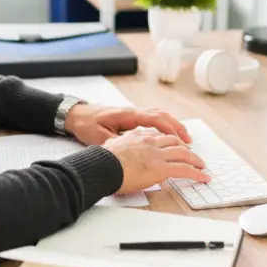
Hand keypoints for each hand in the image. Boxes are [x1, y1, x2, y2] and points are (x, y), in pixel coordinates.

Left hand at [64, 104, 191, 146]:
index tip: (182, 141)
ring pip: (159, 115)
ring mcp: (132, 113)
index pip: (155, 119)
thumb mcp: (99, 137)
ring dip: (173, 125)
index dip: (171, 129)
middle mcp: (133, 112)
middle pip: (162, 115)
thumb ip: (117, 144)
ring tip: (185, 139)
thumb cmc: (87, 125)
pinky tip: (169, 135)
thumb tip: (133, 154)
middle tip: (189, 142)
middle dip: (178, 127)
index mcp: (128, 115)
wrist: (76, 115)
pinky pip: (152, 119)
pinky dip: (164, 125)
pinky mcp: (130, 118)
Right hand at [103, 128, 209, 193]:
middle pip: (174, 141)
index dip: (169, 140)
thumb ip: (119, 147)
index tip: (174, 144)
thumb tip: (117, 150)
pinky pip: (184, 170)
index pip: (158, 135)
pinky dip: (197, 174)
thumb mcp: (111, 147)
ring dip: (195, 160)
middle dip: (186, 148)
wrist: (101, 166)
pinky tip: (203, 178)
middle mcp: (150, 142)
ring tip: (202, 166)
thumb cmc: (101, 161)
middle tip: (192, 155)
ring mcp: (156, 154)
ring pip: (184, 154)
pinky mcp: (161, 168)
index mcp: (137, 137)